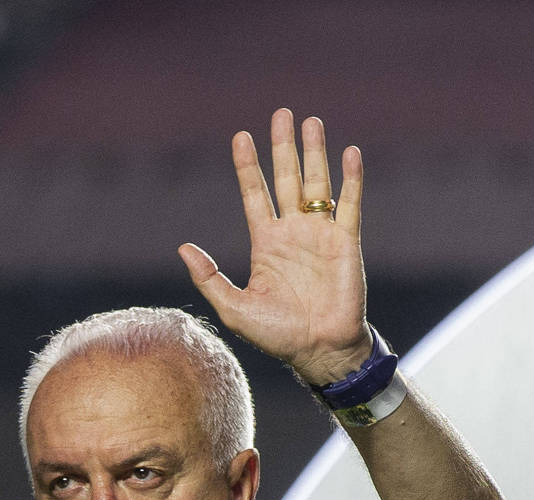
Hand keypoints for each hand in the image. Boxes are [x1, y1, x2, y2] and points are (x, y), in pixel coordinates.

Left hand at [181, 109, 371, 386]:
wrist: (319, 351)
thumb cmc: (277, 335)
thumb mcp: (233, 308)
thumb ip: (209, 277)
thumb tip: (182, 247)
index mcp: (266, 243)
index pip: (254, 194)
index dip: (247, 166)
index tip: (240, 137)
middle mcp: (293, 232)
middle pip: (286, 178)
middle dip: (283, 147)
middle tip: (281, 114)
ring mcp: (320, 234)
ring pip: (317, 183)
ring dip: (315, 152)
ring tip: (311, 121)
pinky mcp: (346, 242)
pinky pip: (349, 204)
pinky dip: (351, 179)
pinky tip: (349, 153)